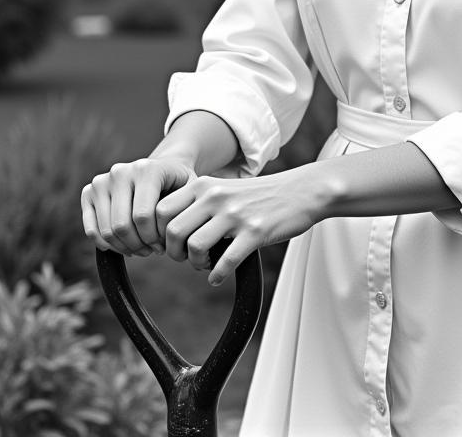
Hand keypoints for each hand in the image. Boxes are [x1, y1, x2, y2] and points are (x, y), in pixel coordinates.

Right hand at [81, 157, 196, 255]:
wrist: (165, 166)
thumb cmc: (179, 184)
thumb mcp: (190, 192)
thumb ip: (184, 211)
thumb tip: (172, 240)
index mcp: (146, 169)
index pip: (142, 216)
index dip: (153, 238)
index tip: (164, 245)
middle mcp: (120, 171)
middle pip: (121, 225)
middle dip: (138, 245)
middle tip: (152, 251)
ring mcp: (102, 181)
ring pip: (106, 230)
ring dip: (124, 247)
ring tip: (141, 249)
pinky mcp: (88, 192)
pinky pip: (91, 229)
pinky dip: (106, 244)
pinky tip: (124, 247)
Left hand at [155, 169, 319, 285]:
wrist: (302, 190)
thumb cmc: (261, 194)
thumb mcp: (224, 187)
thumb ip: (198, 202)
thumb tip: (168, 230)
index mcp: (205, 185)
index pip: (161, 209)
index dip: (159, 232)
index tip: (169, 244)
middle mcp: (216, 197)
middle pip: (173, 231)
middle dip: (175, 252)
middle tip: (186, 258)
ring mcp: (236, 215)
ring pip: (195, 247)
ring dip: (196, 264)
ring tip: (205, 264)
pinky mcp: (255, 232)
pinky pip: (225, 262)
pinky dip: (217, 275)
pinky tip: (218, 276)